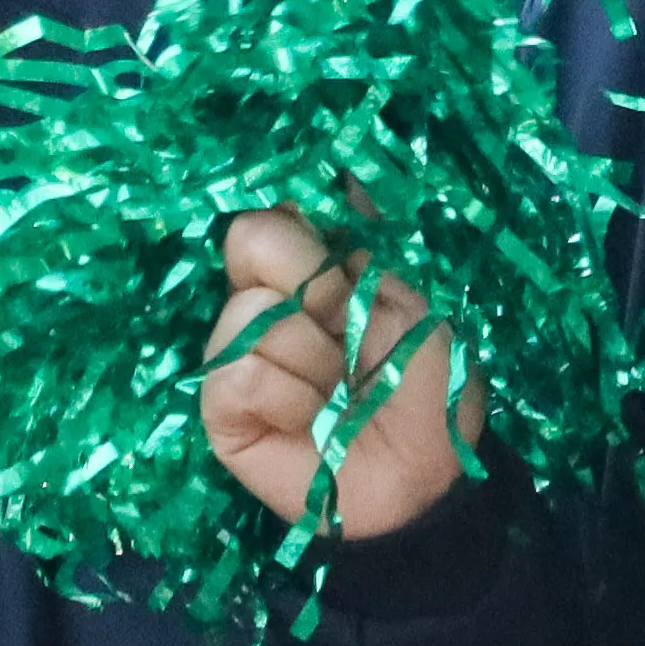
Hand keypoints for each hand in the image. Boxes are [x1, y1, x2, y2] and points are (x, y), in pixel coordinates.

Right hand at [199, 210, 469, 539]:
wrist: (425, 476)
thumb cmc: (424, 385)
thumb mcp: (409, 299)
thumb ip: (364, 240)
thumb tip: (334, 168)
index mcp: (307, 268)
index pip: (278, 208)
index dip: (312, 234)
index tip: (350, 272)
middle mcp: (262, 300)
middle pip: (250, 239)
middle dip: (317, 291)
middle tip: (351, 339)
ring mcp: (234, 351)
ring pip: (248, 312)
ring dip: (314, 359)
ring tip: (337, 394)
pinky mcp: (219, 407)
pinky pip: (238, 373)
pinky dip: (287, 398)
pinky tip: (308, 423)